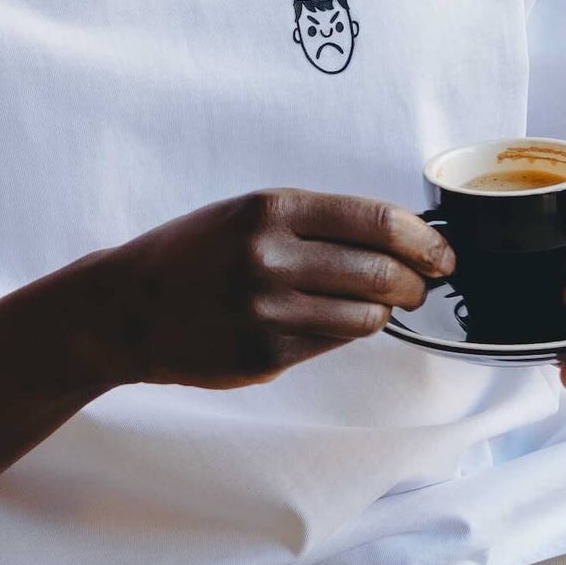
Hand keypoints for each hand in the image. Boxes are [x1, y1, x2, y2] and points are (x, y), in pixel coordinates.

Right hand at [88, 188, 456, 390]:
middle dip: (415, 282)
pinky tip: (328, 322)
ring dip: (384, 312)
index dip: (422, 240)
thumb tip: (395, 240)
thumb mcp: (245, 215)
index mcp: (270, 210)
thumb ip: (314, 224)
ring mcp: (268, 311)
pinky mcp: (264, 355)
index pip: (376, 221)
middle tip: (421, 285)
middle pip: (382, 271)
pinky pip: (330, 344)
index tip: (439, 252)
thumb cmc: (191, 254)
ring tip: (380, 305)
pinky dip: (342, 333)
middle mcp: (270, 258)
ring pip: (366, 316)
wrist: (126, 307)